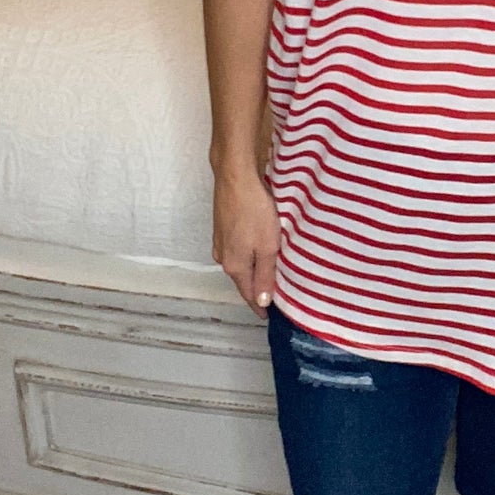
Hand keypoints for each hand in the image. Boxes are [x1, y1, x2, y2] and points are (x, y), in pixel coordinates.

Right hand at [211, 167, 279, 315]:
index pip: (248, 294)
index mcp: (235, 266)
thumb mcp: (267, 247)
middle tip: (273, 295)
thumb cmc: (254, 211)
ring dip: (252, 269)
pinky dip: (248, 253)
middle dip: (256, 287)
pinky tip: (257, 249)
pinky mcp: (222, 227)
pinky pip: (237, 249)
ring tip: (268, 273)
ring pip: (239, 263)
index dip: (259, 306)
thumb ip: (265, 275)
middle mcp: (223, 257)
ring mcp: (220, 241)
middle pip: (242, 279)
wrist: (236, 178)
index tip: (267, 316)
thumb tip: (261, 301)